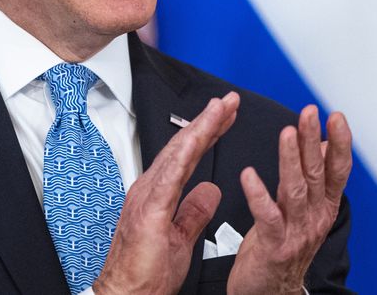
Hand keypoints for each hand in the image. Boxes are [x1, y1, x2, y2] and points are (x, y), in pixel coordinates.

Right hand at [93, 92, 240, 294]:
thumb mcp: (182, 237)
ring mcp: (146, 196)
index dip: (207, 133)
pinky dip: (183, 153)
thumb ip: (195, 211)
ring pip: (177, 154)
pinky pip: (169, 175)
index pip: (187, 156)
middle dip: (207, 121)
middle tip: (229, 101)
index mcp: (158, 194)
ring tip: (220, 109)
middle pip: (183, 147)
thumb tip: (211, 190)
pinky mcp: (148, 210)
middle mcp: (150, 189)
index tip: (226, 117)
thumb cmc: (147, 274)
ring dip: (200, 128)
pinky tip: (196, 137)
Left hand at [227, 106, 351, 294]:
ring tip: (287, 134)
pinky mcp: (274, 246)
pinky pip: (267, 217)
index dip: (340, 143)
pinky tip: (249, 176)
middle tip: (310, 114)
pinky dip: (258, 195)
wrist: (270, 292)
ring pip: (296, 190)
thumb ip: (316, 178)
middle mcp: (314, 218)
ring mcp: (296, 232)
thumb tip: (325, 145)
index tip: (336, 117)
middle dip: (314, 140)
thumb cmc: (283, 248)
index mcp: (323, 207)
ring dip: (291, 160)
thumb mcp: (305, 210)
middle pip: (318, 174)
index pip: (338, 170)